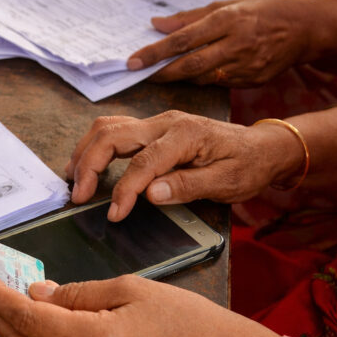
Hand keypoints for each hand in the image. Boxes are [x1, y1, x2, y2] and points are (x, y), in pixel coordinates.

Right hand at [64, 111, 304, 219]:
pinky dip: (95, 146)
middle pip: (113, 135)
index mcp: (185, 134)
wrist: (262, 147)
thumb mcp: (227, 182)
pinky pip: (115, 130)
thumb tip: (151, 194)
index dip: (124, 190)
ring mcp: (157, 122)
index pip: (143, 162)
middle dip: (90, 165)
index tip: (114, 214)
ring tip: (74, 180)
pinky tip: (88, 165)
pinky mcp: (152, 128)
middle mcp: (166, 122)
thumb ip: (188, 186)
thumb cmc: (247, 165)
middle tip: (78, 196)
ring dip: (86, 152)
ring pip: (108, 127)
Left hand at [127, 0, 312, 86]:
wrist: (304, 29)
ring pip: (202, 78)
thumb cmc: (262, 10)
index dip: (154, 52)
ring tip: (161, 73)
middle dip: (160, 72)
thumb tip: (156, 24)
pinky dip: (201, 80)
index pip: (183, 39)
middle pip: (189, 65)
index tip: (132, 61)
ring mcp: (246, 66)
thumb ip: (190, 17)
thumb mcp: (228, 3)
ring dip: (179, 78)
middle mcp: (236, 45)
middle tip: (138, 75)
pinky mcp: (252, 81)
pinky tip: (192, 75)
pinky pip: (218, 84)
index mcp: (228, 19)